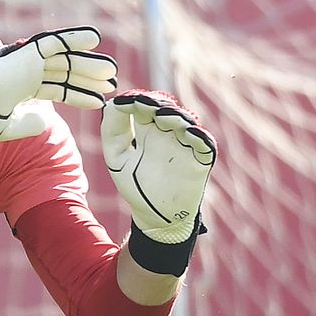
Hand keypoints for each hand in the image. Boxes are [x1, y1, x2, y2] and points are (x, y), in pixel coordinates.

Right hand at [0, 27, 116, 140]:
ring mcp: (29, 62)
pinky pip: (55, 42)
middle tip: (111, 83)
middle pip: (66, 74)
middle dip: (88, 78)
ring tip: (111, 70)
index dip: (78, 95)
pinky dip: (74, 38)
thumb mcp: (4, 129)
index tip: (98, 101)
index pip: (57, 90)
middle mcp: (28, 74)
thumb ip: (27, 125)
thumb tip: (46, 118)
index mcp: (22, 90)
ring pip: (65, 60)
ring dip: (88, 63)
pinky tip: (94, 39)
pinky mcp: (27, 53)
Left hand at [101, 90, 215, 242]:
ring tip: (163, 114)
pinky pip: (203, 144)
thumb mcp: (116, 158)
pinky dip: (198, 136)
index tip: (125, 101)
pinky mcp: (200, 160)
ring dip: (176, 116)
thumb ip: (112, 131)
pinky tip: (188, 132)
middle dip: (156, 103)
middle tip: (144, 103)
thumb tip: (111, 104)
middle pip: (165, 109)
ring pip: (185, 122)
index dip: (135, 99)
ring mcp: (184, 145)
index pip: (142, 106)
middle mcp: (167, 134)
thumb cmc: (134, 186)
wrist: (154, 216)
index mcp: (146, 131)